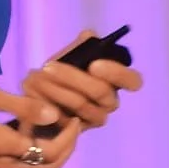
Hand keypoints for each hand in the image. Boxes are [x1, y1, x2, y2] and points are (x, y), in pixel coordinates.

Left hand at [22, 30, 143, 129]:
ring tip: (37, 75)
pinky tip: (34, 90)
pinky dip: (46, 100)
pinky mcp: (76, 132)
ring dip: (55, 87)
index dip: (118, 73)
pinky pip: (63, 117)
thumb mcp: (70, 55)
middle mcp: (109, 102)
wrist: (39, 97)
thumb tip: (88, 35)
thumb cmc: (60, 72)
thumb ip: (82, 45)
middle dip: (73, 77)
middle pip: (101, 92)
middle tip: (49, 65)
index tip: (94, 65)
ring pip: (81, 104)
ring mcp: (94, 119)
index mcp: (115, 81)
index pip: (134, 81)